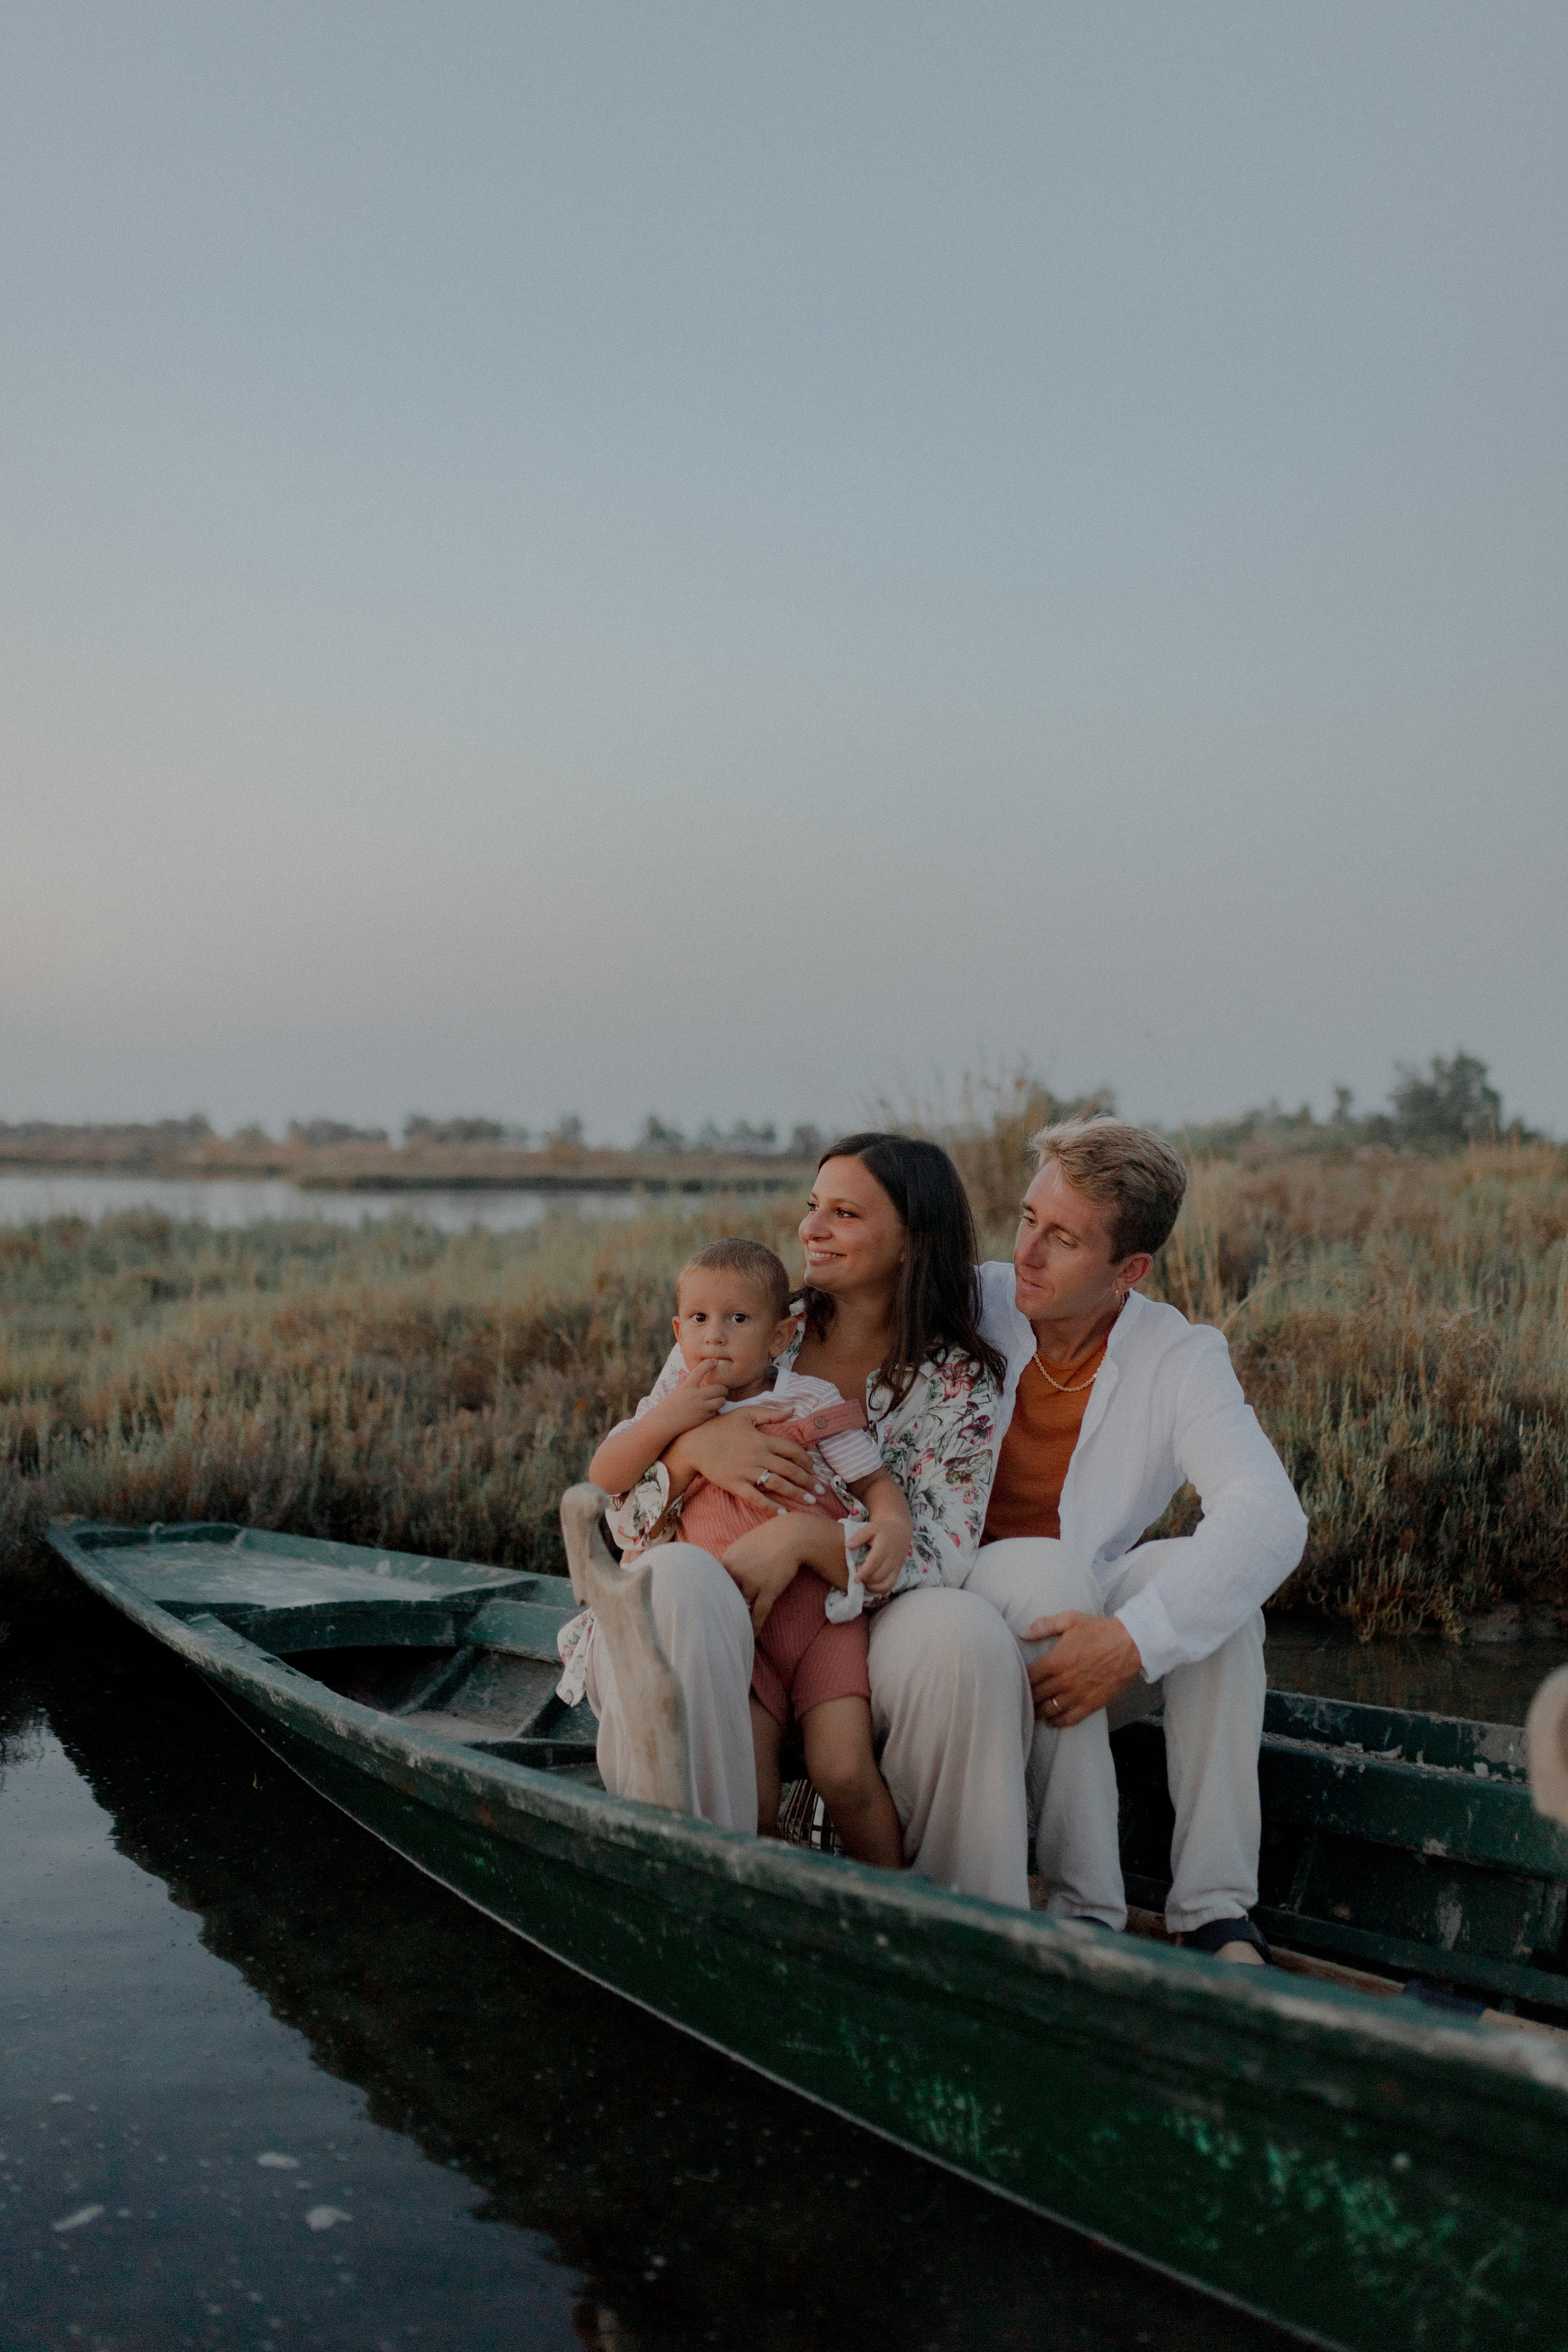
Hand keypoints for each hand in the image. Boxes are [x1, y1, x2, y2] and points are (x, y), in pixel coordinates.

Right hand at [659, 1367, 729, 1434]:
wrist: (663, 1423)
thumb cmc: (669, 1406)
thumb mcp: (677, 1391)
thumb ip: (688, 1384)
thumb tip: (693, 1375)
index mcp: (687, 1386)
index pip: (700, 1370)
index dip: (709, 1363)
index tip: (715, 1361)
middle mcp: (695, 1396)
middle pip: (719, 1388)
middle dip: (723, 1389)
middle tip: (722, 1390)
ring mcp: (701, 1408)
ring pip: (721, 1401)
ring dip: (721, 1400)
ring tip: (717, 1401)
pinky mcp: (703, 1418)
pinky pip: (715, 1412)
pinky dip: (714, 1412)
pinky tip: (708, 1412)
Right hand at [666, 1406, 813, 1511]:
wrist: (693, 1443)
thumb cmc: (719, 1427)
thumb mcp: (745, 1414)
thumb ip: (769, 1413)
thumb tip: (791, 1411)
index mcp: (763, 1439)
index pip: (792, 1450)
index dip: (807, 1460)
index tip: (814, 1469)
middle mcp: (758, 1456)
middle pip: (790, 1469)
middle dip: (809, 1481)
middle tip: (822, 1491)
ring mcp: (747, 1471)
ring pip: (778, 1484)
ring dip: (797, 1494)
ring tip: (810, 1502)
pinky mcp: (735, 1484)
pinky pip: (756, 1498)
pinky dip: (770, 1507)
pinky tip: (782, 1513)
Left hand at [721, 1515, 807, 1631]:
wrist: (791, 1535)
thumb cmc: (768, 1538)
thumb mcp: (743, 1545)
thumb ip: (732, 1562)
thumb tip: (723, 1578)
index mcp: (728, 1559)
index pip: (716, 1584)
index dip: (715, 1597)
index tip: (712, 1608)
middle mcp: (737, 1571)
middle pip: (727, 1597)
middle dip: (725, 1610)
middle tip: (719, 1624)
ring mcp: (752, 1581)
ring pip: (742, 1605)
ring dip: (740, 1617)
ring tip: (736, 1630)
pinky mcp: (768, 1589)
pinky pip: (759, 1613)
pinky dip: (755, 1625)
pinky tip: (752, 1636)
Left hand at [844, 1514, 911, 1594]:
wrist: (901, 1532)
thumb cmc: (882, 1530)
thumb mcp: (871, 1528)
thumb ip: (859, 1536)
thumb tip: (847, 1546)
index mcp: (884, 1546)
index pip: (874, 1563)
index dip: (864, 1572)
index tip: (854, 1578)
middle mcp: (892, 1559)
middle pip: (878, 1576)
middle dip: (865, 1580)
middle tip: (856, 1574)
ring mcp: (896, 1567)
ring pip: (885, 1584)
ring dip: (871, 1587)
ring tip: (862, 1581)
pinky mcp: (897, 1573)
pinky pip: (889, 1586)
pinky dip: (878, 1590)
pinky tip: (869, 1585)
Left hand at [1023, 1611, 1142, 1727]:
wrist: (1131, 1644)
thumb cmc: (1099, 1630)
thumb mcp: (1070, 1619)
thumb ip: (1044, 1626)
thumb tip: (1022, 1633)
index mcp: (1055, 1661)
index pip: (1028, 1676)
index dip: (1019, 1679)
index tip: (1014, 1679)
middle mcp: (1064, 1681)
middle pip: (1035, 1695)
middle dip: (1025, 1697)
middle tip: (1018, 1698)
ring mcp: (1077, 1695)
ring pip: (1049, 1710)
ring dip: (1037, 1712)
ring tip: (1031, 1711)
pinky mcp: (1091, 1704)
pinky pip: (1069, 1719)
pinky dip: (1057, 1722)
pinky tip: (1051, 1721)